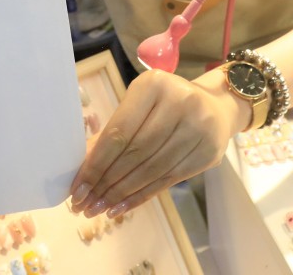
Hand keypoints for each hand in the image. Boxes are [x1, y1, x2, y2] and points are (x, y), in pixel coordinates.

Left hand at [68, 68, 242, 218]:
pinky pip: (168, 180)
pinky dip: (142, 196)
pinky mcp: (208, 153)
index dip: (97, 163)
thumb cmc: (164, 104)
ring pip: (151, 170)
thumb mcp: (138, 105)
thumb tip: (83, 167)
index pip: (119, 132)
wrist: (215, 106)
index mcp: (154, 85)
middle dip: (106, 182)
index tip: (77, 187)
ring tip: (99, 208)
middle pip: (135, 153)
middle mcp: (180, 102)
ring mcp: (199, 128)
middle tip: (84, 204)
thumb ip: (112, 132)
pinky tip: (121, 206)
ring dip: (121, 193)